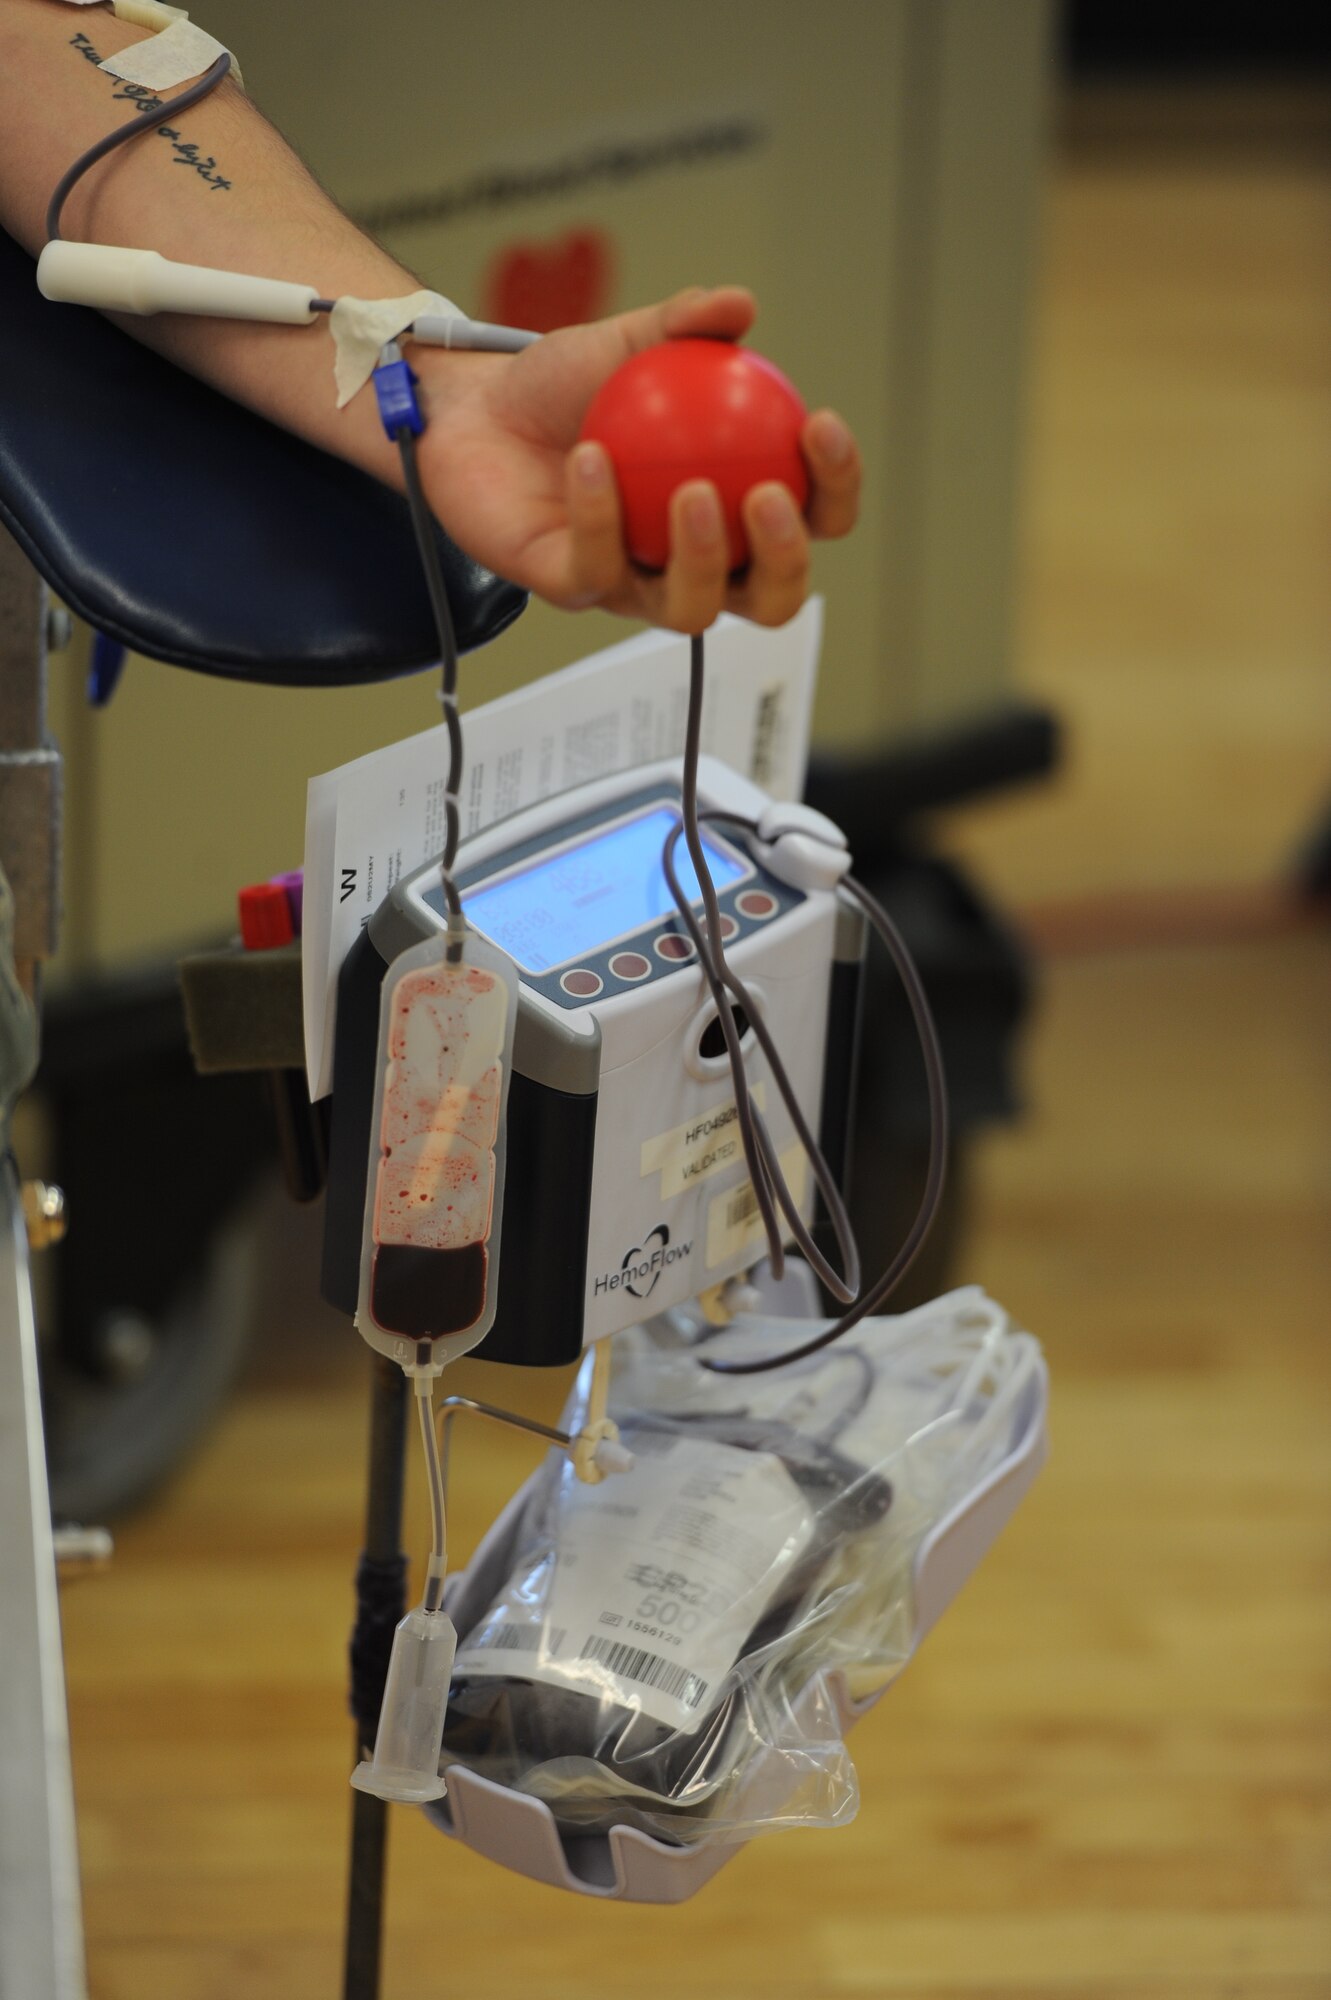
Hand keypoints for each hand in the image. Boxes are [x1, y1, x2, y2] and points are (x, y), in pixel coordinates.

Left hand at [412, 286, 860, 633]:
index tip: (819, 424)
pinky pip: (598, 568)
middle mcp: (695, 560)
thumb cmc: (563, 387)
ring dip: (704, 557)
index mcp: (733, 506)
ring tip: (692, 491)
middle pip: (772, 596)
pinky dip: (599, 515)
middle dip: (786, 557)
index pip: (811, 516)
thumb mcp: (628, 342)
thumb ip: (684, 326)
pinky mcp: (574, 589)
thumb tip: (739, 305)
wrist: (475, 411)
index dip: (834, 485)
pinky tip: (592, 460)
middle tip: (767, 496)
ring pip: (693, 609)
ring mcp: (636, 584)